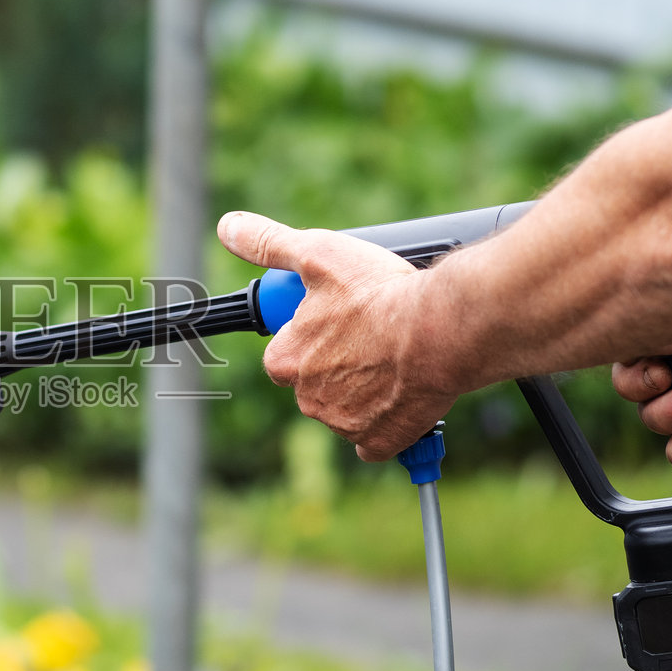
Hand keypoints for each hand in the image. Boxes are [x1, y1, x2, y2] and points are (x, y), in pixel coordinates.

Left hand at [217, 211, 452, 460]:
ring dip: (364, 388)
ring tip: (393, 355)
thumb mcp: (317, 254)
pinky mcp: (380, 442)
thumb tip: (230, 228)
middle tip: (370, 334)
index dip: (308, 335)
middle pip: (315, 382)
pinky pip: (376, 436)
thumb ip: (269, 244)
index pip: (283, 354)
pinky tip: (402, 392)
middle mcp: (308, 399)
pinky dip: (387, 419)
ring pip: (347, 407)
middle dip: (338, 362)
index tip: (335, 319)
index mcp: (286, 360)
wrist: (441, 329)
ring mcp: (344, 424)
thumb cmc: (379, 293)